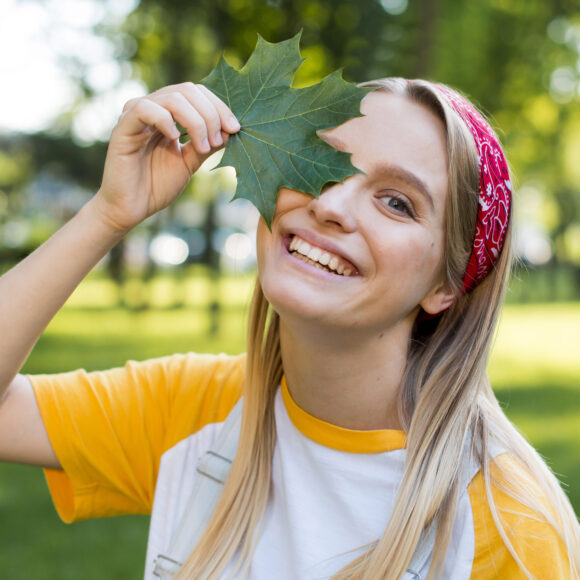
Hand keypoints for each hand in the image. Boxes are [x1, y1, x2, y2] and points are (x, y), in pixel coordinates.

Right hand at [93, 82, 239, 232]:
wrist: (132, 208)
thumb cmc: (157, 185)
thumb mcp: (190, 162)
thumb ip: (206, 144)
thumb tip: (231, 129)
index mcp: (169, 114)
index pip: (197, 94)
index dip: (219, 107)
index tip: (235, 129)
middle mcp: (153, 109)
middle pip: (187, 90)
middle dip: (210, 114)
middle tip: (218, 141)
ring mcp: (136, 115)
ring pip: (171, 98)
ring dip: (195, 121)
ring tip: (203, 146)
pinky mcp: (123, 127)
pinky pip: (145, 109)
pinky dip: (165, 120)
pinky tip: (175, 139)